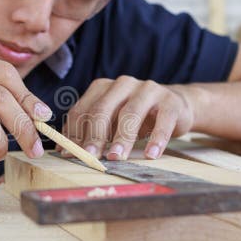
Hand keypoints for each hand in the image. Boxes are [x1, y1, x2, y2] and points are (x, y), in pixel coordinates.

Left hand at [61, 76, 194, 159]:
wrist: (175, 107)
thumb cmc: (135, 118)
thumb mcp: (110, 122)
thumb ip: (90, 131)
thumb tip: (65, 151)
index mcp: (102, 87)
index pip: (82, 109)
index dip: (74, 132)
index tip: (69, 154)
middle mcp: (123, 84)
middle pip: (102, 109)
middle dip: (94, 135)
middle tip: (90, 156)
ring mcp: (147, 90)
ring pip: (130, 113)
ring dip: (122, 138)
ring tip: (116, 157)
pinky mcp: (170, 102)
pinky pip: (163, 120)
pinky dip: (157, 139)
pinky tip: (151, 155)